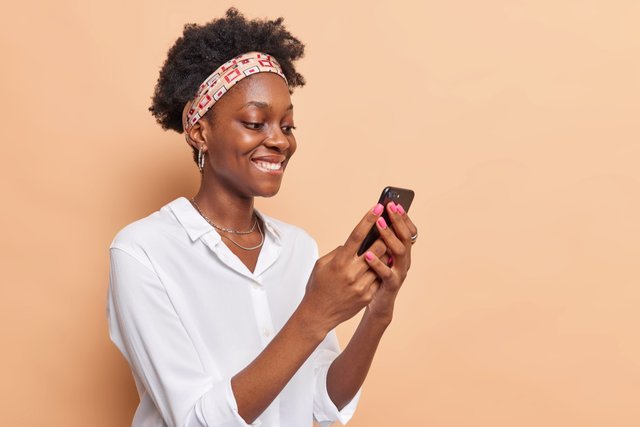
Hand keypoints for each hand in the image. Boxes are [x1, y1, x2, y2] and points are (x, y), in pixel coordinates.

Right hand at [302, 204, 388, 333]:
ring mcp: (361, 285)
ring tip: (387, 245)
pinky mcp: (367, 295)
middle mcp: (351, 273)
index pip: (357, 236)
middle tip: (388, 226)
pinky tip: (380, 266)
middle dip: (383, 236)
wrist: (318, 314)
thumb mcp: (321, 265)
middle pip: (376, 248)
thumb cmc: (317, 286)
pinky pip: (379, 278)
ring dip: (384, 252)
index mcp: (339, 262)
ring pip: (381, 262)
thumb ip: (337, 252)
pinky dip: (380, 270)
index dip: (369, 219)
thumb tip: (351, 243)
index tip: (378, 207)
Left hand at [363, 202, 417, 321]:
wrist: (377, 303)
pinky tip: (367, 254)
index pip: (408, 231)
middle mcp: (404, 260)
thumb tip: (373, 220)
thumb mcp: (379, 255)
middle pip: (405, 237)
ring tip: (378, 225)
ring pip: (399, 252)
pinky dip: (377, 262)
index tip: (394, 203)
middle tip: (389, 208)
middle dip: (398, 221)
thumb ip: (378, 241)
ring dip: (389, 236)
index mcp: (402, 252)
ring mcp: (400, 272)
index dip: (403, 217)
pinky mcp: (391, 285)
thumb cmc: (375, 276)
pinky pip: (386, 272)